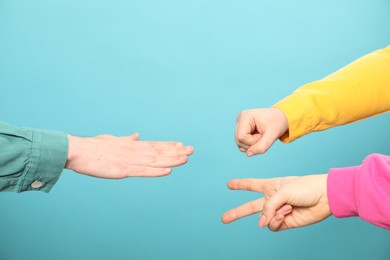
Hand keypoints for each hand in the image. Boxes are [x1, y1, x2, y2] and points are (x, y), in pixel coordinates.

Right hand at [65, 133, 193, 177]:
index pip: (153, 145)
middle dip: (175, 151)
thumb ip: (126, 139)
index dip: (168, 145)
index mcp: (130, 145)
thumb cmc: (92, 147)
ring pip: (154, 160)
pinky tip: (168, 170)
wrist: (76, 151)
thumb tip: (137, 135)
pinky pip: (142, 171)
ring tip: (185, 158)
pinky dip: (156, 171)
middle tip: (192, 150)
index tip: (181, 145)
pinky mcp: (122, 170)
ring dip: (171, 159)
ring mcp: (128, 160)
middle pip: (158, 151)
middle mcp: (133, 151)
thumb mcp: (112, 140)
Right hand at [221, 174, 331, 230]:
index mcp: (269, 186)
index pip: (250, 185)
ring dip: (272, 215)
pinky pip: (273, 225)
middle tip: (224, 218)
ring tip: (285, 209)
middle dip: (236, 212)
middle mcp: (272, 199)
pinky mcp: (286, 222)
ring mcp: (278, 212)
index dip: (239, 185)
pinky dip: (277, 221)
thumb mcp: (282, 191)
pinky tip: (287, 214)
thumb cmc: (304, 187)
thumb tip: (261, 223)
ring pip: (263, 219)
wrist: (324, 197)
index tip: (229, 184)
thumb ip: (268, 206)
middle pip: (249, 207)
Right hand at [235, 108, 287, 155]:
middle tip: (264, 136)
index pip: (241, 137)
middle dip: (253, 144)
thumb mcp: (272, 135)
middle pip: (239, 141)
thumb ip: (261, 146)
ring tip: (261, 136)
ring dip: (252, 145)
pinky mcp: (241, 130)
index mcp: (245, 116)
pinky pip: (242, 144)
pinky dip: (251, 145)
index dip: (253, 141)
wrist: (280, 117)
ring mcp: (239, 124)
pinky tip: (258, 137)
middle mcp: (239, 119)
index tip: (263, 135)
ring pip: (240, 144)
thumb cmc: (277, 123)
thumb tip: (248, 154)